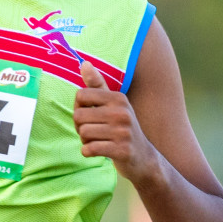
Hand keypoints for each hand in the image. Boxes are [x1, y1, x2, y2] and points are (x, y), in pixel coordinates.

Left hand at [73, 61, 160, 185]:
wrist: (143, 158)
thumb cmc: (121, 128)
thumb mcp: (113, 104)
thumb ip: (97, 85)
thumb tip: (84, 63)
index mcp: (119, 98)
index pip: (80, 95)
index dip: (78, 108)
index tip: (88, 116)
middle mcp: (122, 112)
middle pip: (78, 116)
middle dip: (80, 127)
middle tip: (93, 132)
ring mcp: (123, 132)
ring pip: (83, 133)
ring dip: (85, 141)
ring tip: (98, 141)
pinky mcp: (122, 150)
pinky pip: (89, 149)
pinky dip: (87, 152)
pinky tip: (97, 152)